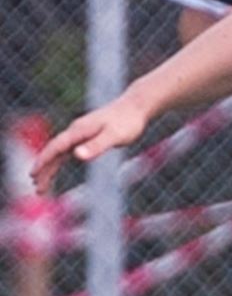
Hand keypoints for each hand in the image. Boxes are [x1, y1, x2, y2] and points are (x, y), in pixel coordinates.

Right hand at [32, 97, 149, 191]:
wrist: (135, 106)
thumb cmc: (128, 122)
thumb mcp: (114, 136)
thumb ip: (97, 145)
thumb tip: (77, 155)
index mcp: (79, 130)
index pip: (56, 147)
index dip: (43, 161)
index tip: (33, 175)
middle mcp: (76, 131)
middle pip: (53, 151)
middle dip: (43, 170)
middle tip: (37, 189)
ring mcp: (80, 133)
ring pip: (58, 152)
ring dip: (49, 168)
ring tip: (42, 187)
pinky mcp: (86, 136)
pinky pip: (67, 151)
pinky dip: (58, 162)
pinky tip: (55, 171)